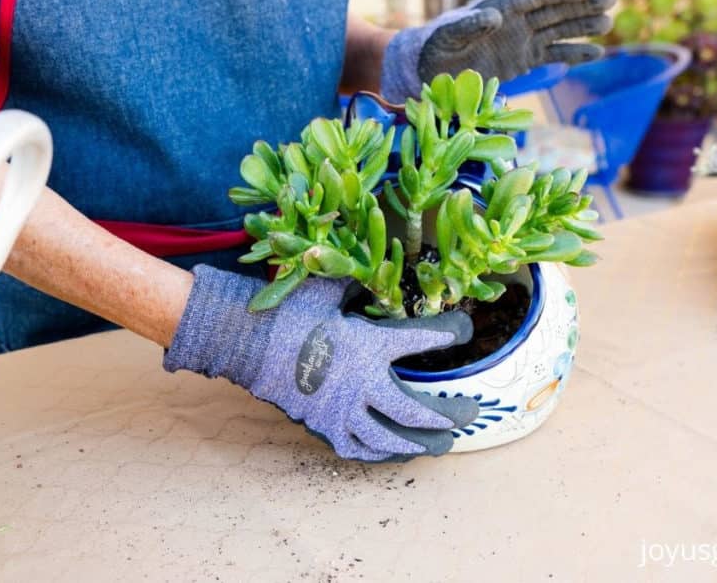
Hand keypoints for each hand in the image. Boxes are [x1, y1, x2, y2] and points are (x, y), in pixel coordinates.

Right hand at [165, 266, 479, 461]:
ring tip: (443, 444)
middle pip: (416, 411)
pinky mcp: (323, 426)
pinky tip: (394, 451)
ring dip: (421, 443)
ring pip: (391, 439)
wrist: (245, 342)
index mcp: (368, 346)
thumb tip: (377, 265)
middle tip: (470, 413)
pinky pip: (358, 448)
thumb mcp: (327, 288)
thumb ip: (359, 280)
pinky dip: (379, 452)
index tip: (463, 331)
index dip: (448, 334)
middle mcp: (362, 385)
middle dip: (448, 415)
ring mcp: (342, 412)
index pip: (422, 341)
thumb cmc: (287, 311)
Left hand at [381, 0, 615, 101]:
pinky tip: (597, 53)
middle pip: (555, 9)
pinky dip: (574, 54)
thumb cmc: (435, 49)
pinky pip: (553, 55)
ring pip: (559, 30)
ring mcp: (521, 41)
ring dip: (583, 26)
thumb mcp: (447, 37)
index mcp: (500, 9)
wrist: (430, 73)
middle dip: (582, 4)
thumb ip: (470, 26)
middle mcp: (515, 22)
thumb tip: (496, 16)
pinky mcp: (523, 61)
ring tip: (608, 23)